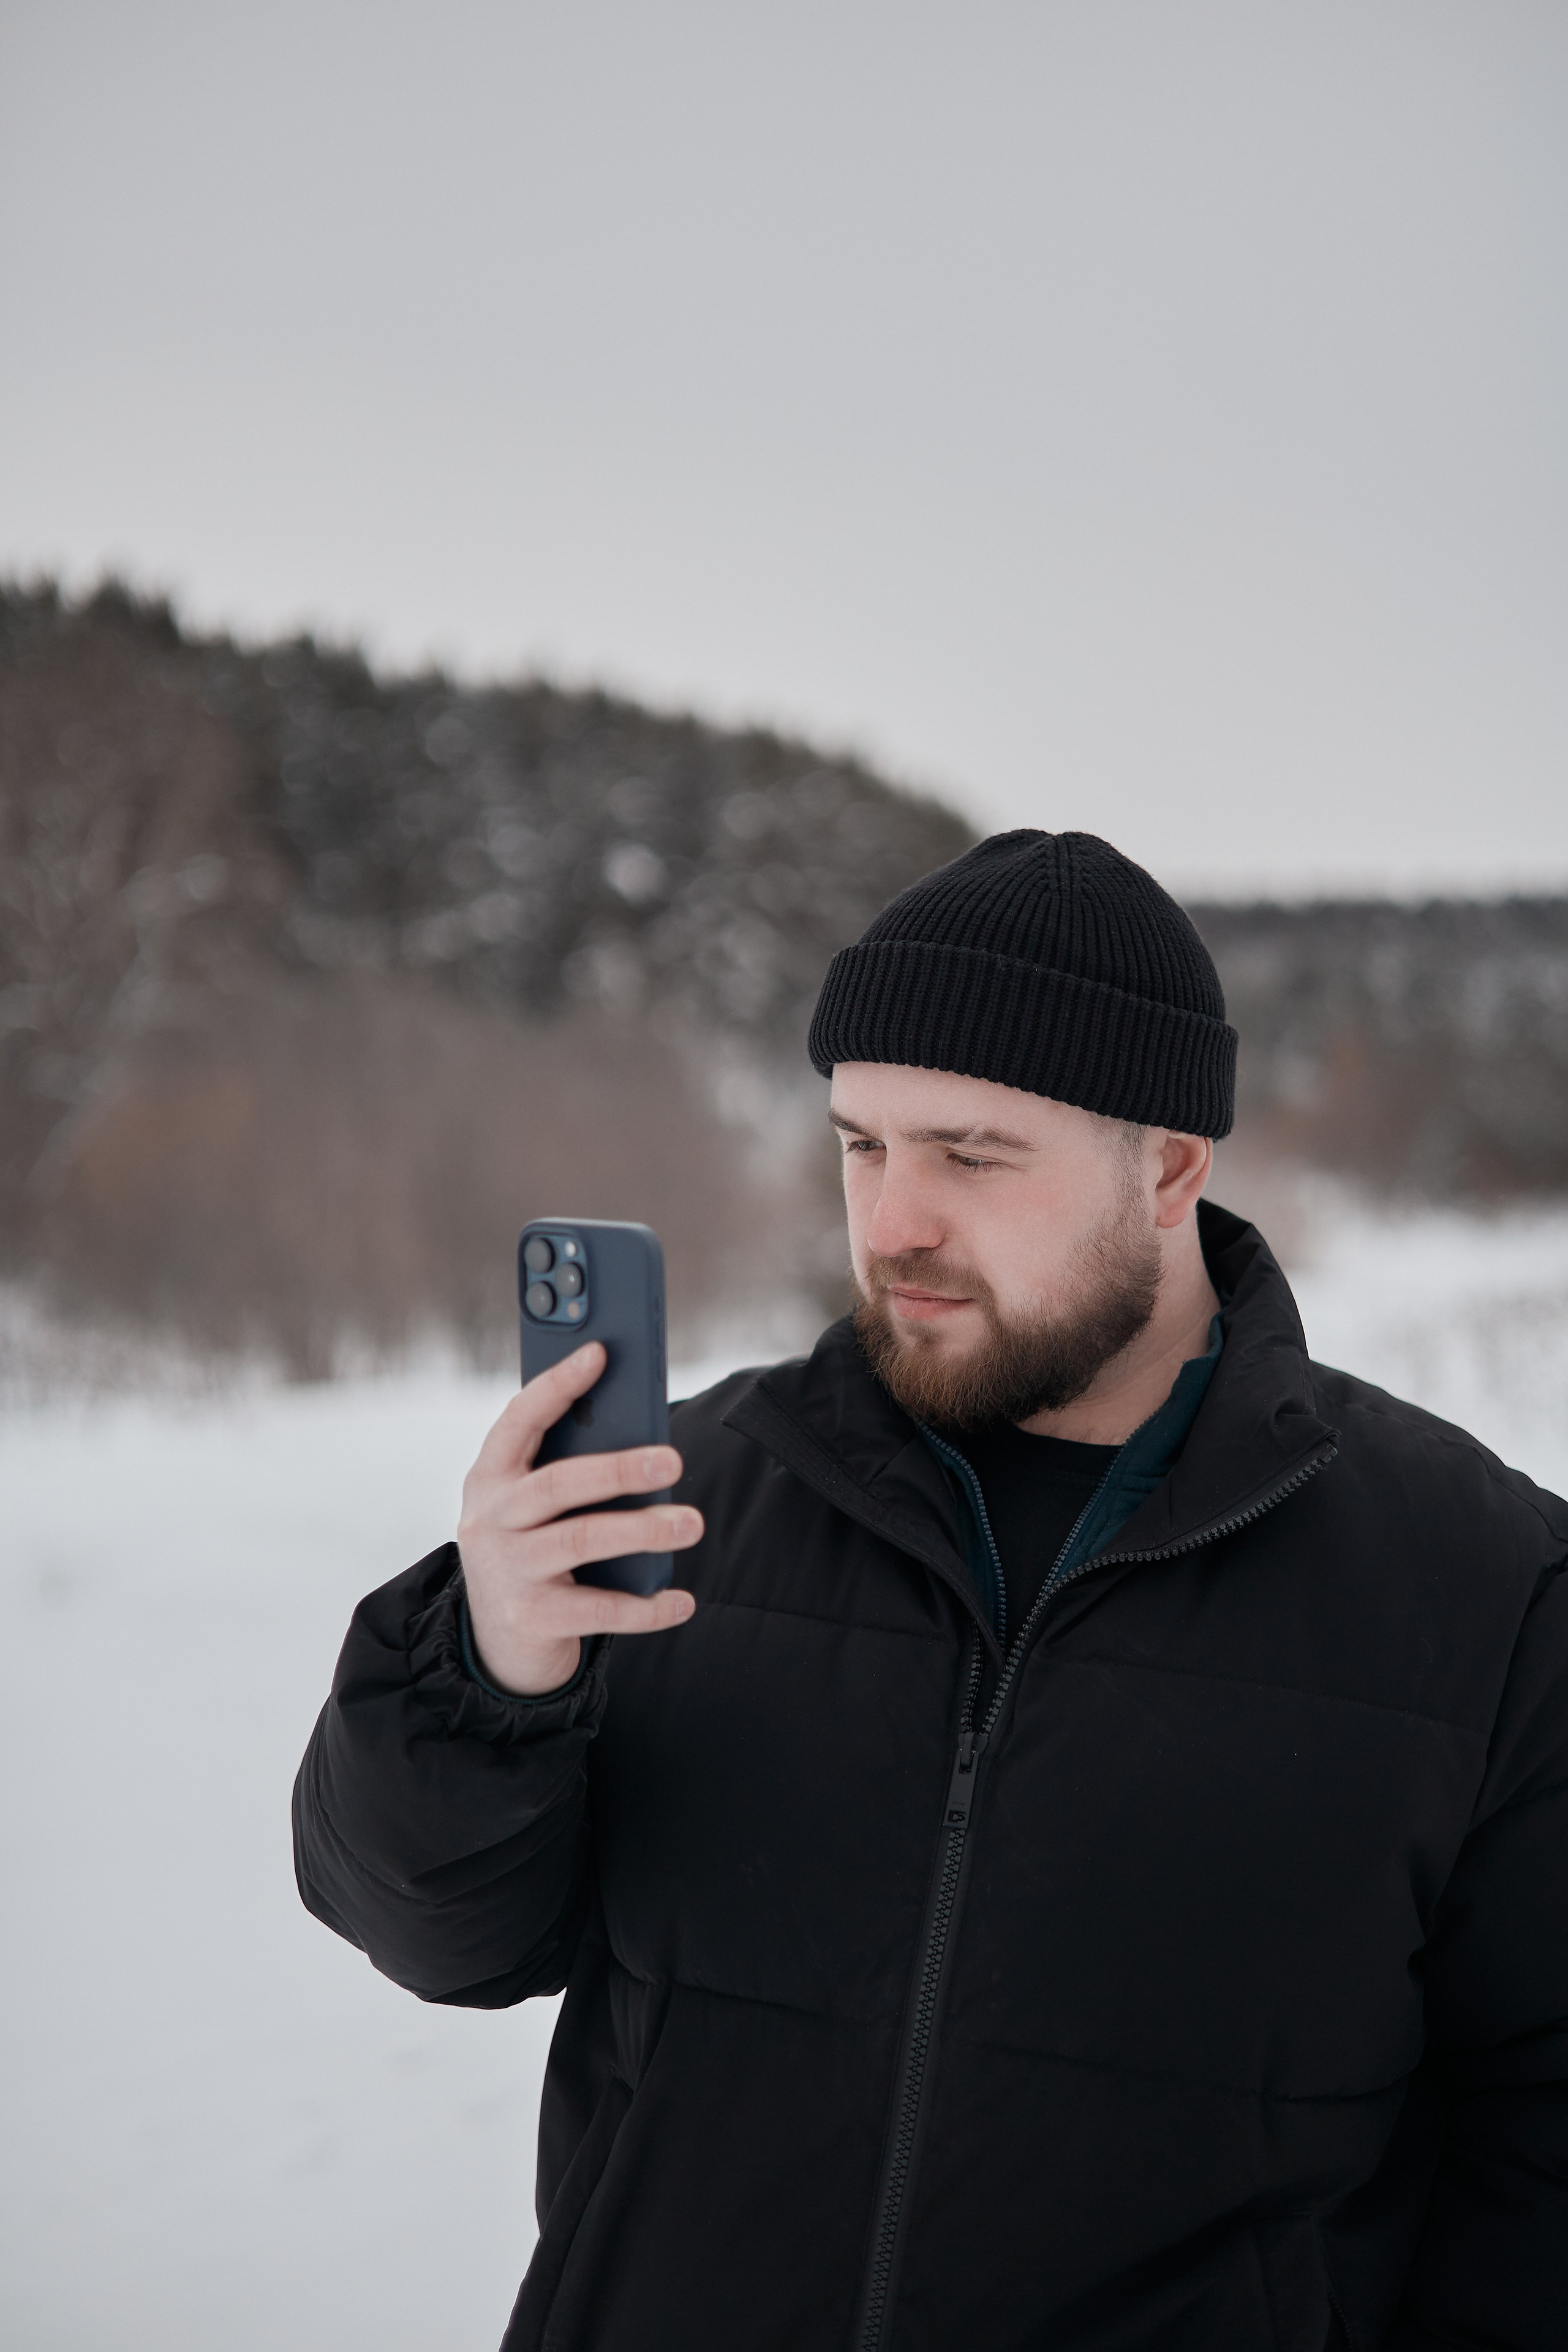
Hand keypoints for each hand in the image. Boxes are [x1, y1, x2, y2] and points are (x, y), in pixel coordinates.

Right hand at [457, 1341, 700, 1694]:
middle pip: (560, 1484)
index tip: (600, 1352)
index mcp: (491, 1475)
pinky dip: (645, 1608)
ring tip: (691, 1523)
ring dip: (642, 1531)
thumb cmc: (532, 1548)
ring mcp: (507, 1569)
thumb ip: (570, 1469)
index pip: (519, 1419)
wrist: (497, 1641)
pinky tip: (681, 1601)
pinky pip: (598, 1609)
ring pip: (582, 1541)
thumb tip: (645, 1440)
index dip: (557, 1385)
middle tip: (674, 1462)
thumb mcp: (533, 1505)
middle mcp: (492, 1518)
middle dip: (619, 1469)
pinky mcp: (530, 1617)